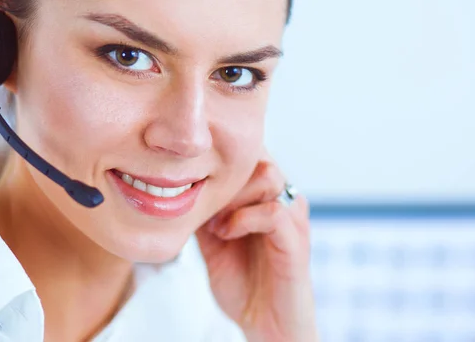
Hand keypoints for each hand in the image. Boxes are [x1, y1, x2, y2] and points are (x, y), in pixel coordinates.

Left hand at [195, 150, 317, 341]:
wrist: (265, 323)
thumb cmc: (243, 281)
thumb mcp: (213, 239)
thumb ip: (205, 209)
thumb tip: (178, 184)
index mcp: (266, 195)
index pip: (249, 151)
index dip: (220, 158)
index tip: (193, 180)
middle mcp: (284, 198)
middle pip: (258, 154)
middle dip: (224, 175)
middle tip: (204, 204)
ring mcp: (292, 217)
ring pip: (268, 174)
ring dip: (234, 195)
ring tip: (216, 223)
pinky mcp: (296, 241)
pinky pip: (274, 212)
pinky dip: (243, 218)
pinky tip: (226, 233)